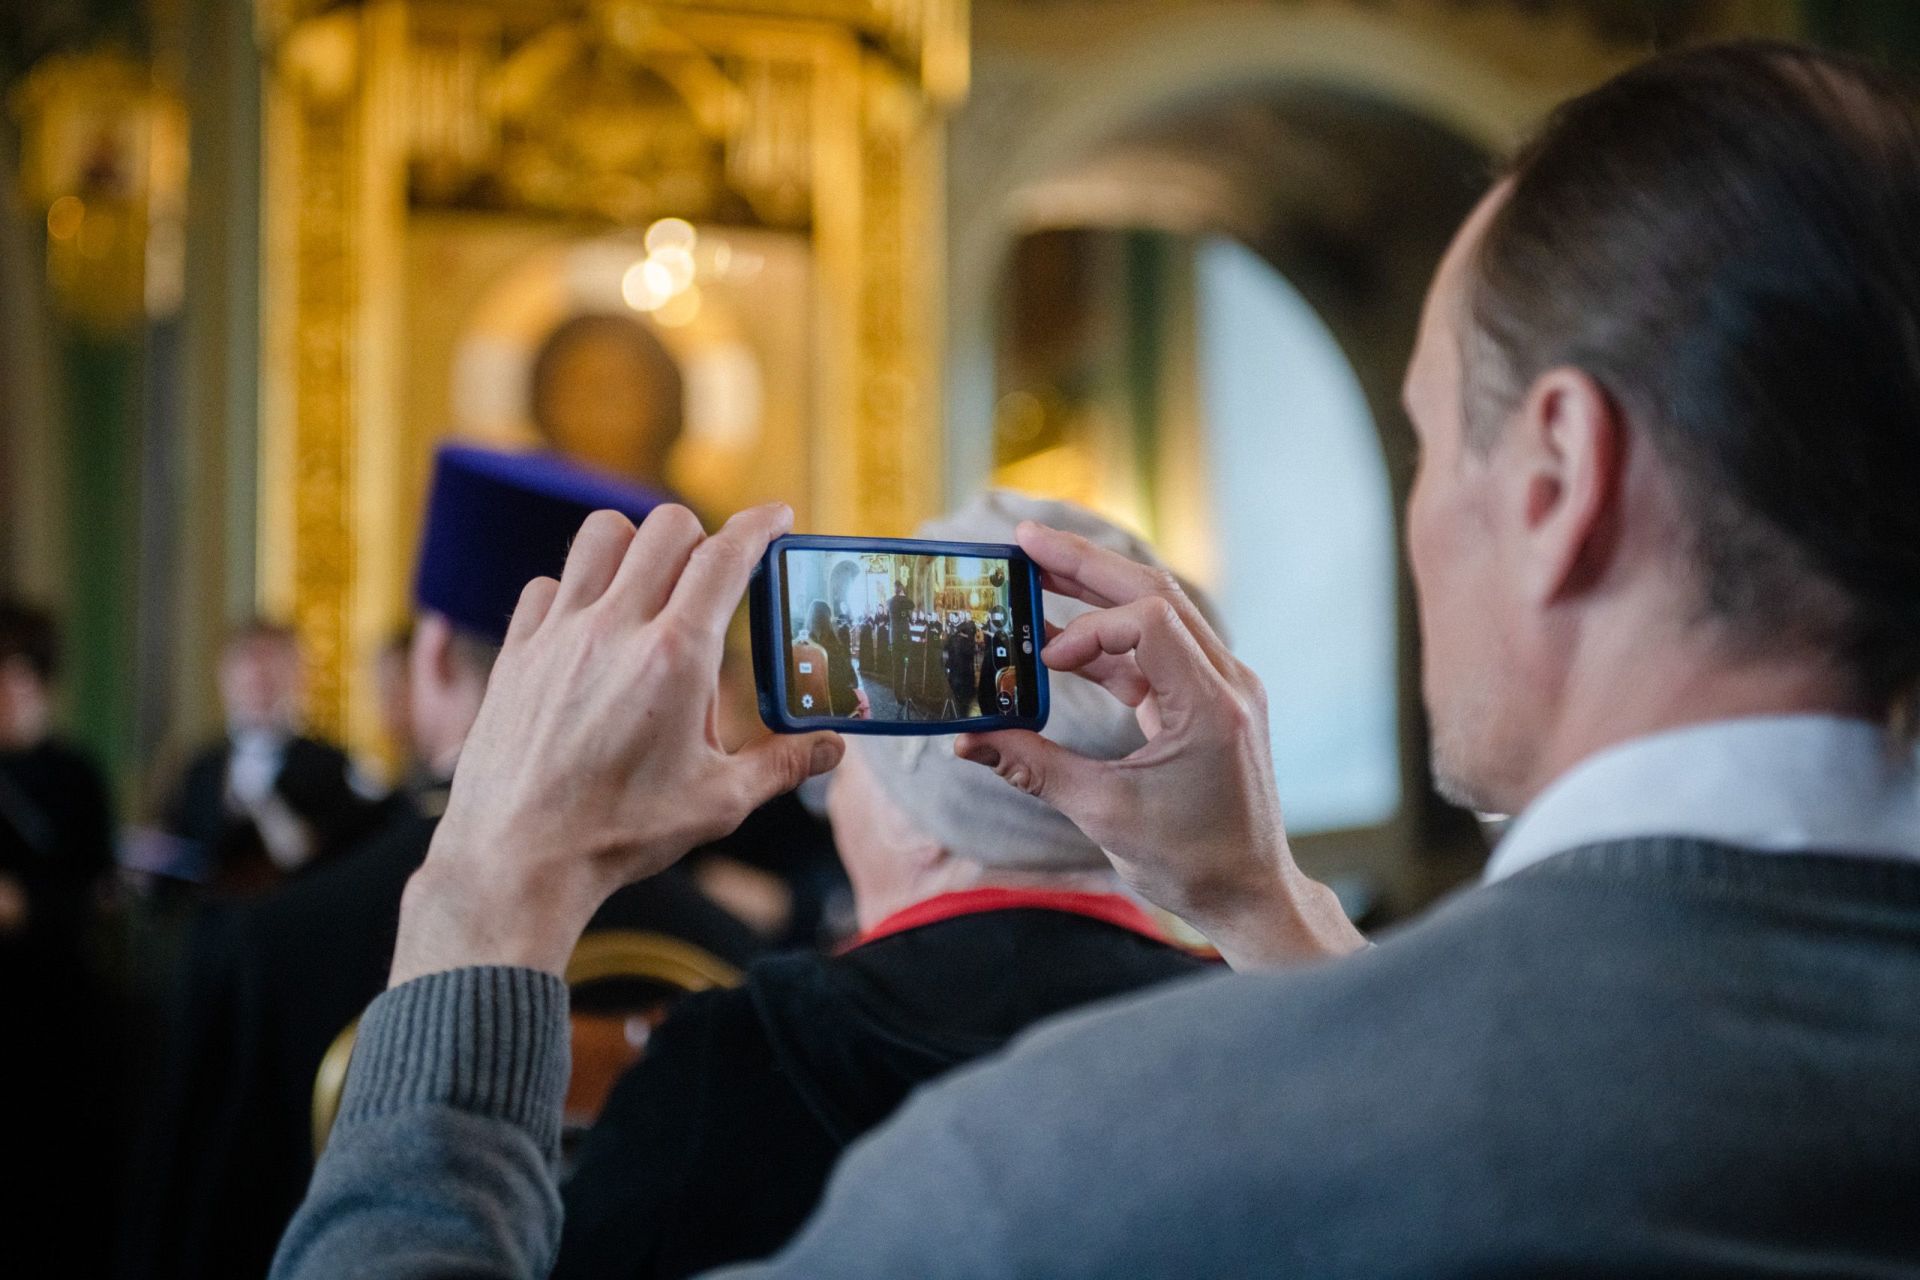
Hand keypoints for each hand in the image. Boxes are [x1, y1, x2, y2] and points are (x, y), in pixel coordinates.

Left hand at [391, 503, 844, 985]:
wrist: (518, 860)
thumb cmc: (619, 833)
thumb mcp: (718, 802)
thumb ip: (781, 764)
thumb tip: (830, 750)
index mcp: (676, 656)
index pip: (726, 555)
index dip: (759, 525)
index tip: (776, 516)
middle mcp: (616, 628)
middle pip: (666, 527)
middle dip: (701, 536)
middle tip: (714, 571)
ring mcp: (560, 634)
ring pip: (600, 534)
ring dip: (634, 545)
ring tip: (649, 585)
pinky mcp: (518, 652)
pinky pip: (546, 585)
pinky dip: (575, 590)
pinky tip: (589, 628)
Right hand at [955, 521, 1366, 968]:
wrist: (1248, 894)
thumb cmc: (1189, 863)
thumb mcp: (1103, 814)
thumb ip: (1033, 766)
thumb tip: (965, 740)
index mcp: (1211, 706)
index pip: (1150, 622)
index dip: (1090, 628)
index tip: (1044, 664)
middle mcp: (1226, 682)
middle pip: (1155, 594)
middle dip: (1086, 564)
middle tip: (1025, 538)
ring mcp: (1221, 687)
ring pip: (1156, 614)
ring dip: (1095, 593)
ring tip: (1034, 570)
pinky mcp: (1205, 701)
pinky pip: (1155, 651)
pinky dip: (1107, 642)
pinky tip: (1057, 640)